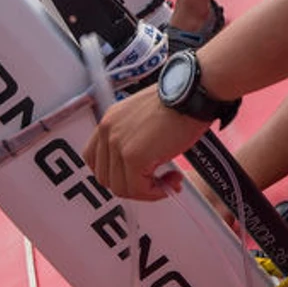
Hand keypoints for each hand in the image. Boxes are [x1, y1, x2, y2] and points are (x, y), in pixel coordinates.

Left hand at [87, 86, 205, 200]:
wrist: (192, 94)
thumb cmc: (179, 102)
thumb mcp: (145, 118)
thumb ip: (134, 139)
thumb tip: (140, 168)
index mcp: (109, 121)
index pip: (94, 159)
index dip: (115, 174)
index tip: (134, 176)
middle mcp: (108, 131)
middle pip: (106, 178)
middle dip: (133, 186)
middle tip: (156, 181)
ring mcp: (118, 144)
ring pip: (121, 188)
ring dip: (146, 191)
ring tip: (168, 180)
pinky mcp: (134, 157)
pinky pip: (138, 189)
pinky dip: (155, 192)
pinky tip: (171, 181)